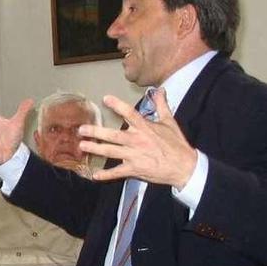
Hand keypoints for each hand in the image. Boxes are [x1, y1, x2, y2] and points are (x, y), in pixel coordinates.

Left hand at [78, 90, 196, 188]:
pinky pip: (117, 172)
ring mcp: (134, 156)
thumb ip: (162, 105)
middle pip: (113, 135)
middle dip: (96, 132)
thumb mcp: (170, 122)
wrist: (184, 167)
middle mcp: (137, 141)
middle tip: (81, 129)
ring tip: (82, 146)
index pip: (129, 113)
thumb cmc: (177, 144)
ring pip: (111, 152)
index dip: (117, 105)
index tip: (105, 98)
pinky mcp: (134, 169)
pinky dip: (106, 175)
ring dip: (95, 149)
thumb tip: (160, 90)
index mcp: (145, 128)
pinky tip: (94, 175)